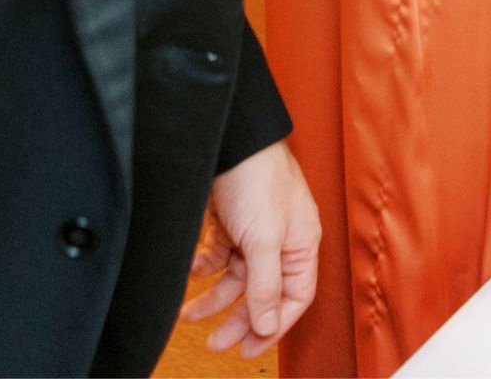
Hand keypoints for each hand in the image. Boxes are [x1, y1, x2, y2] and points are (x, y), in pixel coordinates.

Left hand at [180, 140, 320, 357]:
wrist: (229, 141)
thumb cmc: (259, 179)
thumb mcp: (264, 240)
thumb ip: (265, 285)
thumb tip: (267, 325)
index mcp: (301, 245)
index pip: (295, 297)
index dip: (274, 325)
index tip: (248, 349)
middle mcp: (280, 241)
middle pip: (262, 292)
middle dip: (238, 318)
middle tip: (214, 343)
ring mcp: (254, 232)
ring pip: (236, 278)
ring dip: (213, 298)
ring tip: (188, 314)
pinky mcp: (230, 221)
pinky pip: (219, 256)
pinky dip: (205, 268)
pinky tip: (193, 272)